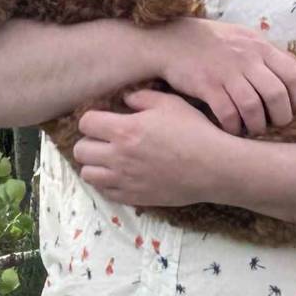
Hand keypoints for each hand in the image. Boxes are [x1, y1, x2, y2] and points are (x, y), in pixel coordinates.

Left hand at [73, 88, 238, 207]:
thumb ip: (142, 98)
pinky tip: (120, 175)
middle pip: (81, 150)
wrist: (214, 167)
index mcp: (124, 130)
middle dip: (89, 142)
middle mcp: (118, 156)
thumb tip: (125, 99)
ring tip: (109, 159)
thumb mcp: (170, 104)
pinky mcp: (134, 197)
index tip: (104, 120)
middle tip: (104, 140)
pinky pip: (104, 192)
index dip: (93, 119)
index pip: (86, 123)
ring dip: (94, 164)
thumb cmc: (194, 132)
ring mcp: (124, 180)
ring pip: (88, 174)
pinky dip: (107, 183)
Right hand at [147, 17, 295, 135]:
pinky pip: (227, 113)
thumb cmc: (214, 43)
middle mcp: (246, 59)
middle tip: (276, 124)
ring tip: (255, 129)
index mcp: (261, 47)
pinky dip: (234, 126)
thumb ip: (271, 55)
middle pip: (277, 94)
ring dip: (258, 125)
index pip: (294, 74)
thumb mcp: (246, 39)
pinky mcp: (206, 85)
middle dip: (281, 116)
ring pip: (253, 107)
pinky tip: (233, 128)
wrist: (173, 40)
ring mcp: (226, 72)